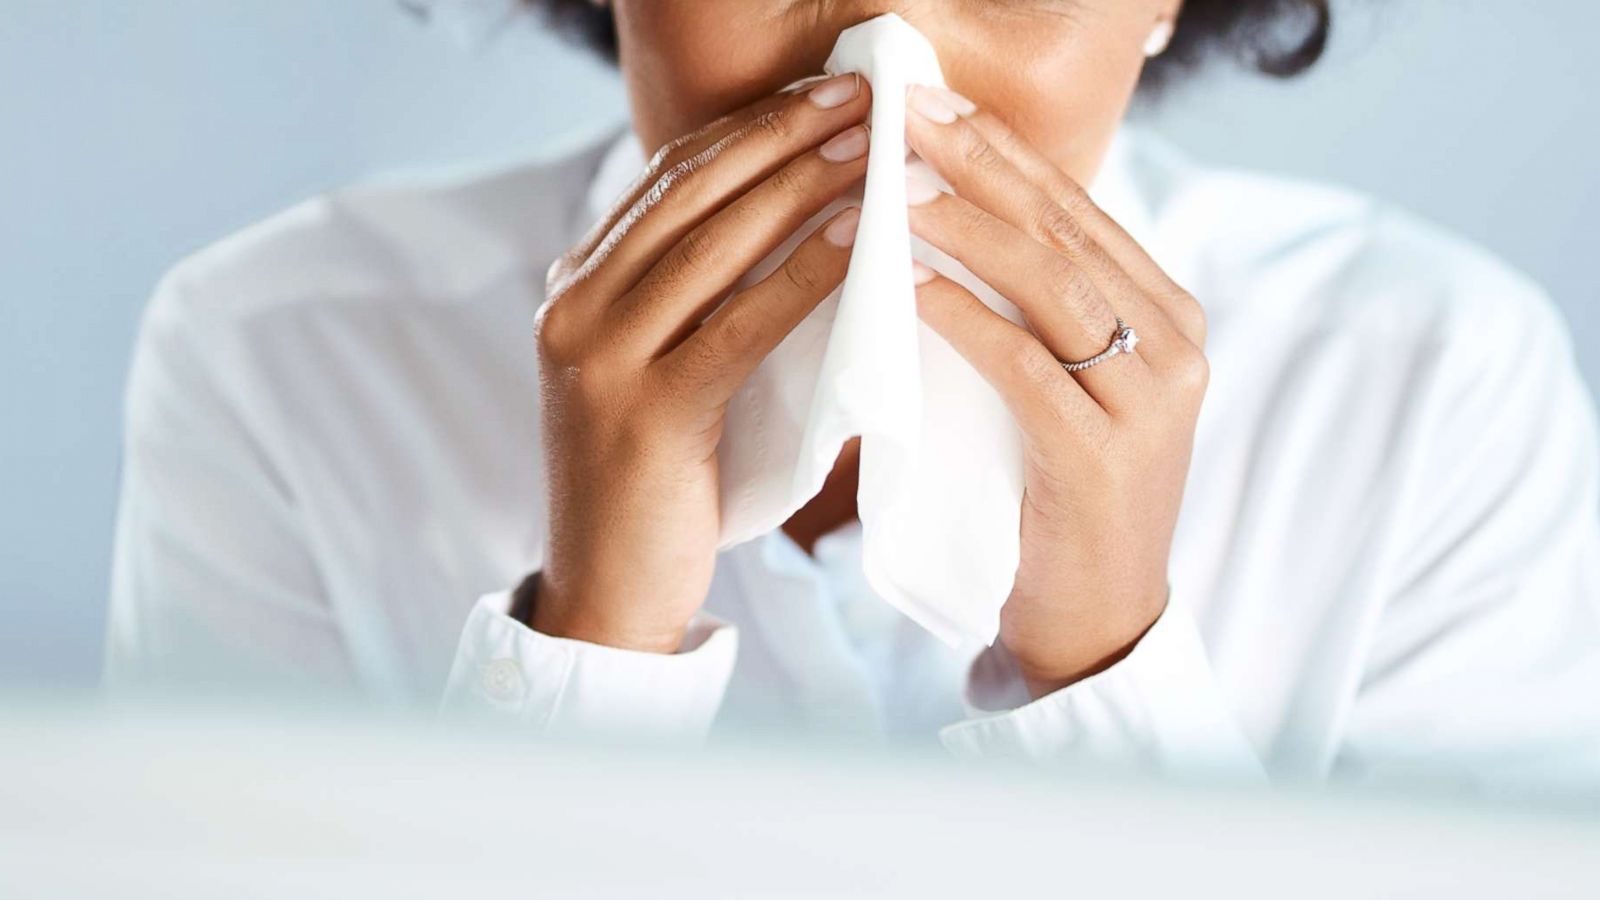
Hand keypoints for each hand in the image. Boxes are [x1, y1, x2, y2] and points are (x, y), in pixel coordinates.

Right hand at [532, 73, 871, 651]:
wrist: (610, 593)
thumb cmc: (659, 482)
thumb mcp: (665, 369)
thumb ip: (698, 299)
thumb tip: (797, 222)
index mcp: (579, 286)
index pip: (670, 176)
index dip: (752, 126)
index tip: (826, 92)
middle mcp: (575, 306)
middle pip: (691, 191)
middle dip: (783, 133)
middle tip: (864, 94)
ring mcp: (600, 358)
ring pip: (713, 245)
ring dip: (802, 185)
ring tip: (873, 146)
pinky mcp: (645, 413)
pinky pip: (738, 326)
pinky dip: (804, 275)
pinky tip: (858, 240)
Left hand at [903, 85, 1208, 697]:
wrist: (1097, 614)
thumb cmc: (1064, 491)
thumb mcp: (1071, 383)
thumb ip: (1046, 309)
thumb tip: (961, 219)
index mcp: (1171, 316)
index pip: (1080, 211)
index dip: (1005, 153)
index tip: (933, 106)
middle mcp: (1177, 345)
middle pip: (1067, 231)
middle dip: (980, 165)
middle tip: (905, 116)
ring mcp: (1150, 401)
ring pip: (1051, 285)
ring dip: (964, 230)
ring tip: (891, 192)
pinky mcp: (1104, 456)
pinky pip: (1025, 365)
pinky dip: (964, 319)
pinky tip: (908, 287)